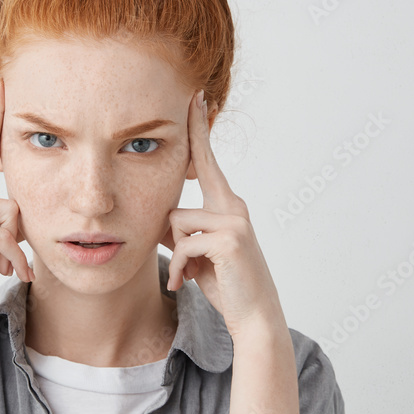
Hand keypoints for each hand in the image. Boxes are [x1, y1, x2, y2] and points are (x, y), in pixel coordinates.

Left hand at [160, 90, 286, 338]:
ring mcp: (234, 220)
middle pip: (185, 189)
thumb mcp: (197, 253)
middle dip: (175, 214)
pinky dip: (178, 268)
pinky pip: (182, 244)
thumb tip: (159, 219)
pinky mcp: (229, 239)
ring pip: (175, 222)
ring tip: (187, 276)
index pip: (207, 160)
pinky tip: (186, 283)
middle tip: (185, 194)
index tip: (194, 97)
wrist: (254, 316)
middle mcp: (233, 205)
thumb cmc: (225, 284)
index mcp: (226, 204)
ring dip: (174, 255)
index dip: (199, 128)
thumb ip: (180, 230)